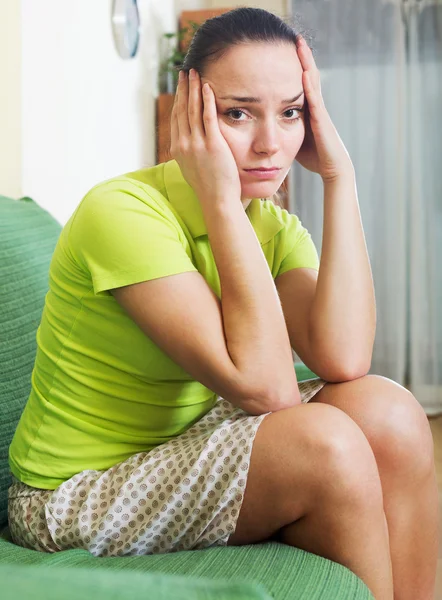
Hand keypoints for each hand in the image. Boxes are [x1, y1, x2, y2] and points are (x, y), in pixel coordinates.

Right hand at [170, 68, 241, 202]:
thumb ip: (188, 153)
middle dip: (183, 88)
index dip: (178, 99)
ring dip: (193, 89)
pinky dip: (207, 100)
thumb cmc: (208, 187)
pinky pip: (208, 117)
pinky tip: (207, 87)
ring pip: (192, 110)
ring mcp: (196, 144)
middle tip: (185, 72)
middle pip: (181, 110)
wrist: (216, 200)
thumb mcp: (191, 168)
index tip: (181, 86)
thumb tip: (187, 144)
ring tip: (195, 73)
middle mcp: (183, 144)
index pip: (176, 118)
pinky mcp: (212, 144)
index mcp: (177, 149)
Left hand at [295, 35, 353, 181]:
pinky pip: (314, 99)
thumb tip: (269, 127)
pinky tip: (303, 72)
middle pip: (308, 76)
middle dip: (302, 58)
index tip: (286, 51)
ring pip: (312, 82)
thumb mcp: (294, 139)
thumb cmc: (316, 157)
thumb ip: (285, 129)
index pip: (301, 84)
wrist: (333, 169)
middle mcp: (316, 106)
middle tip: (295, 38)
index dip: (295, 67)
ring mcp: (320, 111)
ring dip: (306, 63)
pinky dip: (308, 85)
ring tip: (300, 44)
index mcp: (309, 110)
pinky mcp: (321, 120)